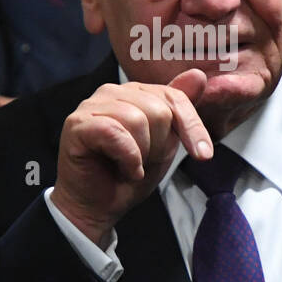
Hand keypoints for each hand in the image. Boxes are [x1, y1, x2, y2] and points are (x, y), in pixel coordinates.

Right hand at [50, 69, 211, 246]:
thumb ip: (179, 108)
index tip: (204, 155)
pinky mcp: (77, 124)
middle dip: (158, 146)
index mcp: (135, 91)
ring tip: (130, 166)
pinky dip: (127, 158)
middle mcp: (112, 91)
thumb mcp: (165, 143)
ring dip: (141, 154)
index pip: (174, 96)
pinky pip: (115, 133)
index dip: (192, 127)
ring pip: (137, 120)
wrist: (98, 207)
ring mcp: (92, 105)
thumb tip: (199, 73)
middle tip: (143, 162)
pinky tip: (124, 169)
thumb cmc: (128, 174)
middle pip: (158, 109)